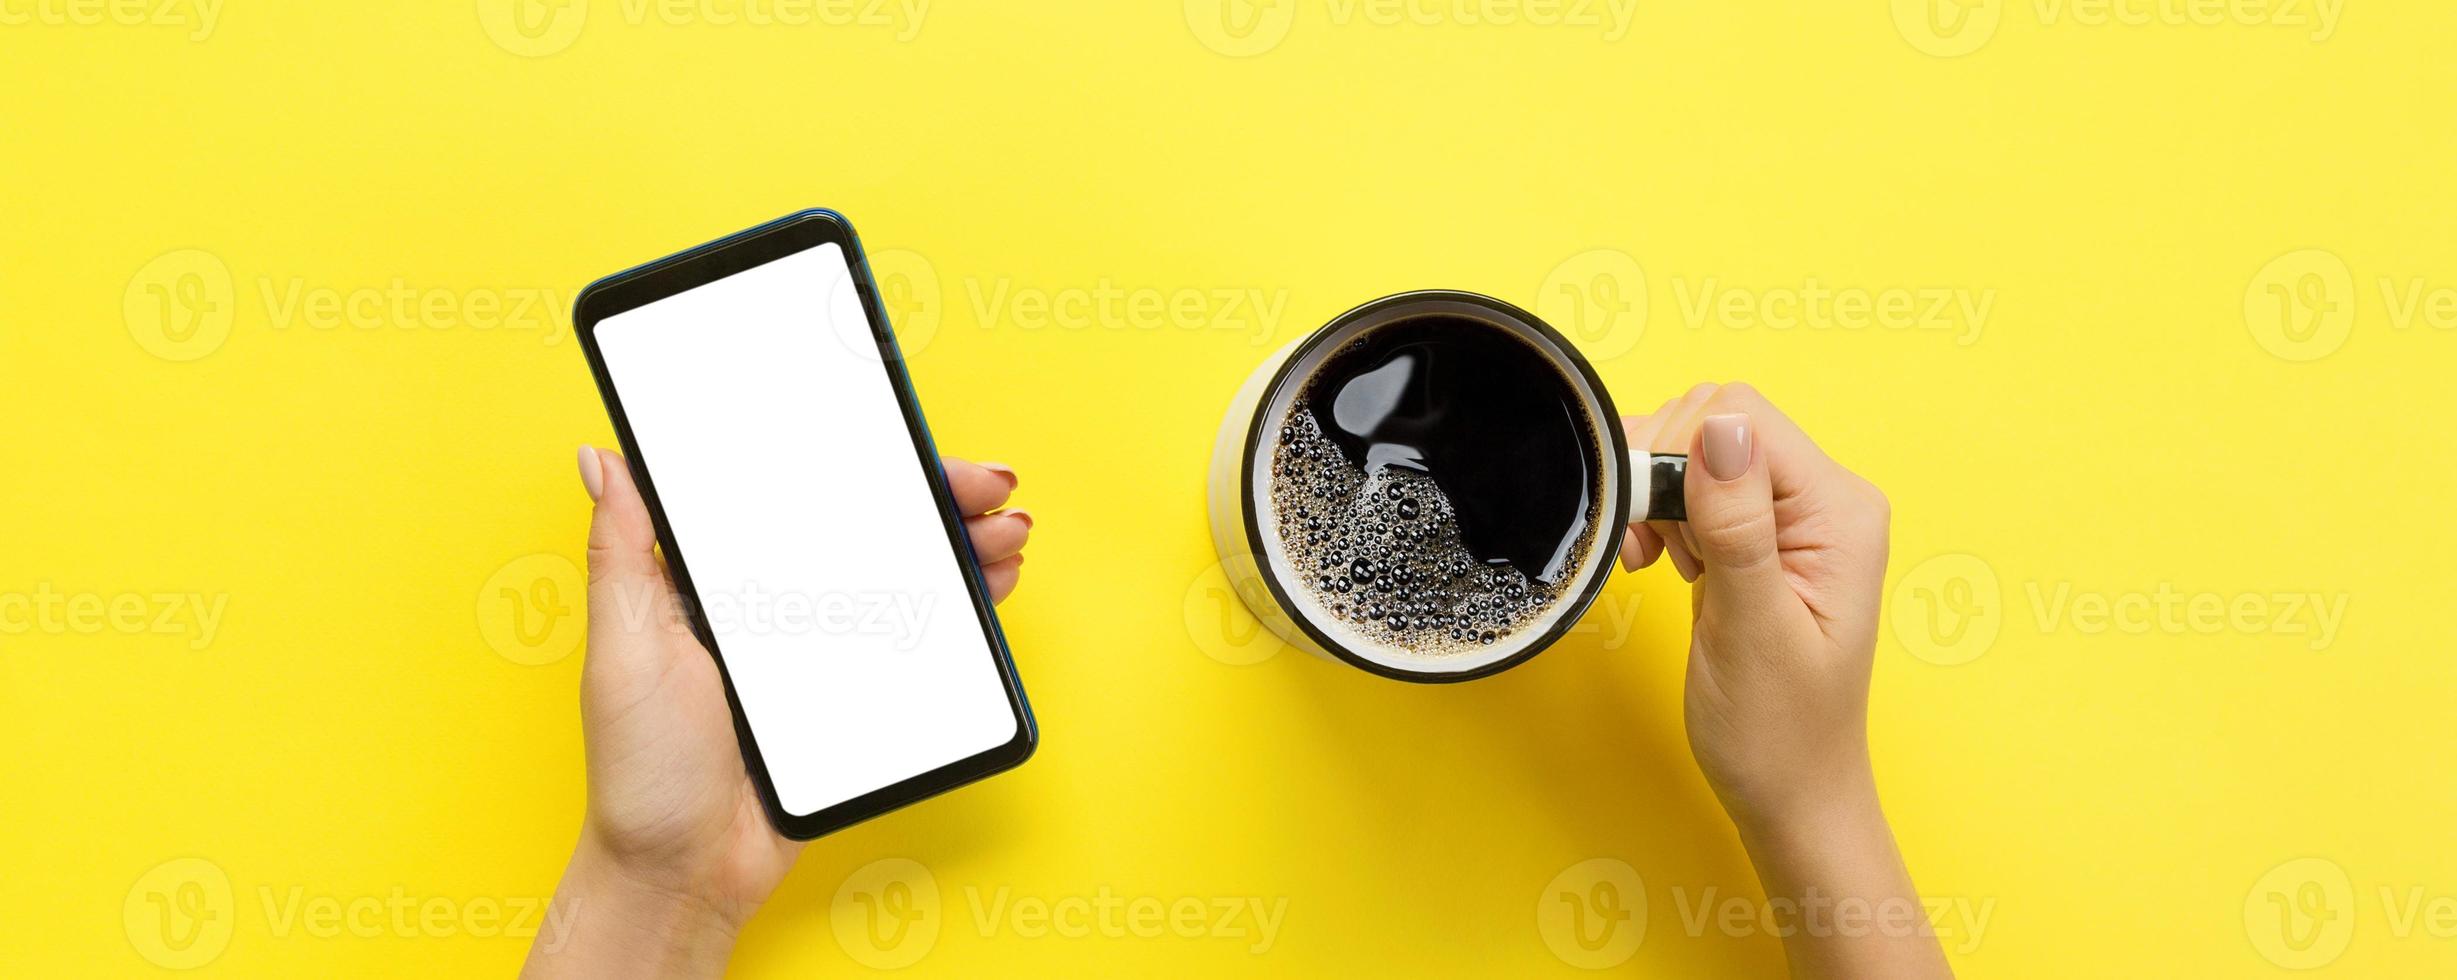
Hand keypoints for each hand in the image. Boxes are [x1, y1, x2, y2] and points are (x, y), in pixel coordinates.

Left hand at [523, 449, 1029, 978]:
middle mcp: (778, 605)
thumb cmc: (640, 766)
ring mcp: (823, 651)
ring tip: (1004, 536)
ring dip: (962, 547)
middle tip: (984, 491)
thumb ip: (620, 550)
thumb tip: (599, 458)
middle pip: (870, 528)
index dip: (860, 461)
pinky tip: (992, 588)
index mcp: (722, 579)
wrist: (685, 870)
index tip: (906, 443)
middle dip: (936, 497)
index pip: (802, 497)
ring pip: (906, 579)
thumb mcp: (623, 645)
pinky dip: (961, 612)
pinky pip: (917, 644)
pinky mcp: (857, 697)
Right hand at [1619, 383, 1888, 821]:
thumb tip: (1720, 428)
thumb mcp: (1753, 629)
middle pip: (1716, 423)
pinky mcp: (1756, 538)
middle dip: (1660, 472)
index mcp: (1840, 511)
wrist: (1788, 794)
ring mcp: (1790, 518)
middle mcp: (1823, 501)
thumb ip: (1739, 525)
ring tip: (1652, 561)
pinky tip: (1660, 561)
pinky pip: (1695, 488)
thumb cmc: (1779, 732)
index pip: (1742, 420)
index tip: (1648, 525)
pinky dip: (1661, 514)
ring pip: (1698, 450)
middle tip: (1644, 550)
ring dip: (1655, 494)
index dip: (1677, 454)